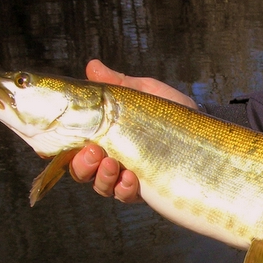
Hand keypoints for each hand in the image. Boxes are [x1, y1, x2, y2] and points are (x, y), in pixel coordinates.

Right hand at [70, 60, 197, 201]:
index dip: (56, 148)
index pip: (70, 145)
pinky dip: (123, 189)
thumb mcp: (144, 92)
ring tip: (113, 164)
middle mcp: (110, 159)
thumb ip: (118, 84)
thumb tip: (93, 66)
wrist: (206, 130)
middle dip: (81, 164)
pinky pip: (125, 197)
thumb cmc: (171, 110)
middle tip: (93, 151)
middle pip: (80, 170)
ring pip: (99, 185)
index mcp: (103, 135)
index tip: (56, 143)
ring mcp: (126, 177)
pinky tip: (130, 178)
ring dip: (101, 177)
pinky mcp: (145, 191)